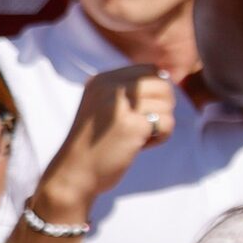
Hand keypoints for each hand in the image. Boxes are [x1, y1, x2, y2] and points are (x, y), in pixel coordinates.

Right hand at [39, 63, 176, 212]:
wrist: (75, 172)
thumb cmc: (96, 142)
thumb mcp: (104, 105)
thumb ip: (129, 91)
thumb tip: (167, 77)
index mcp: (102, 79)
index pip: (150, 70)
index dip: (158, 91)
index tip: (143, 110)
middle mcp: (109, 87)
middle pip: (162, 84)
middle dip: (163, 106)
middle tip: (144, 124)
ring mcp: (119, 105)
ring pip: (167, 104)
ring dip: (160, 124)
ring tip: (138, 136)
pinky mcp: (131, 125)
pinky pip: (167, 123)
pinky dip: (160, 137)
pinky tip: (140, 145)